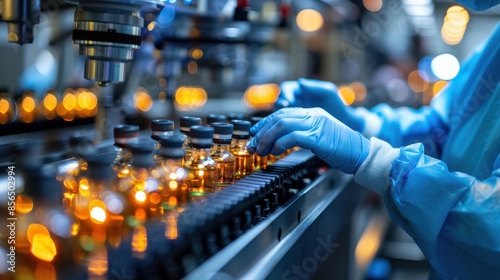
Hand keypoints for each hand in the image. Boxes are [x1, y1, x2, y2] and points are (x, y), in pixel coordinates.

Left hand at [248, 108, 369, 173]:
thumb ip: (302, 135)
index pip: (283, 113)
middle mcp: (313, 115)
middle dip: (262, 132)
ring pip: (282, 125)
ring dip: (267, 139)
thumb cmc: (341, 149)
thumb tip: (280, 143)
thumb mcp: (319, 138)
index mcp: (313, 113)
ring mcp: (316, 124)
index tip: (255, 133)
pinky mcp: (318, 136)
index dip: (266, 123)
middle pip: (279, 118)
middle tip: (252, 145)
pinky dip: (279, 144)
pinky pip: (292, 137)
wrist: (360, 153)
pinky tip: (274, 152)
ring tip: (260, 151)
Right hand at [275, 78, 364, 131]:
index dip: (284, 94)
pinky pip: (284, 125)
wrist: (345, 123)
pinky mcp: (295, 124)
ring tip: (279, 125)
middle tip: (279, 115)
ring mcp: (294, 112)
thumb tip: (300, 82)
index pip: (286, 88)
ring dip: (276, 119)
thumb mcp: (328, 93)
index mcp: (301, 90)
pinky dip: (281, 128)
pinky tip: (282, 133)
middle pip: (279, 101)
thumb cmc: (338, 105)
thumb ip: (315, 87)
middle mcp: (295, 100)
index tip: (286, 102)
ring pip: (279, 114)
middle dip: (277, 107)